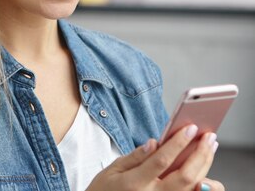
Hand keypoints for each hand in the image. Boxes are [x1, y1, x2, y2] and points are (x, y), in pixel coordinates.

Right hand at [86, 125, 223, 190]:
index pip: (161, 160)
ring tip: (208, 148)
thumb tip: (153, 142)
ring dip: (204, 166)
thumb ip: (135, 156)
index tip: (190, 129)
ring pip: (191, 187)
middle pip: (184, 176)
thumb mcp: (113, 169)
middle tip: (208, 137)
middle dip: (200, 154)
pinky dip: (201, 183)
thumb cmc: (105, 190)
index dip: (178, 143)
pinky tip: (204, 168)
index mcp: (134, 183)